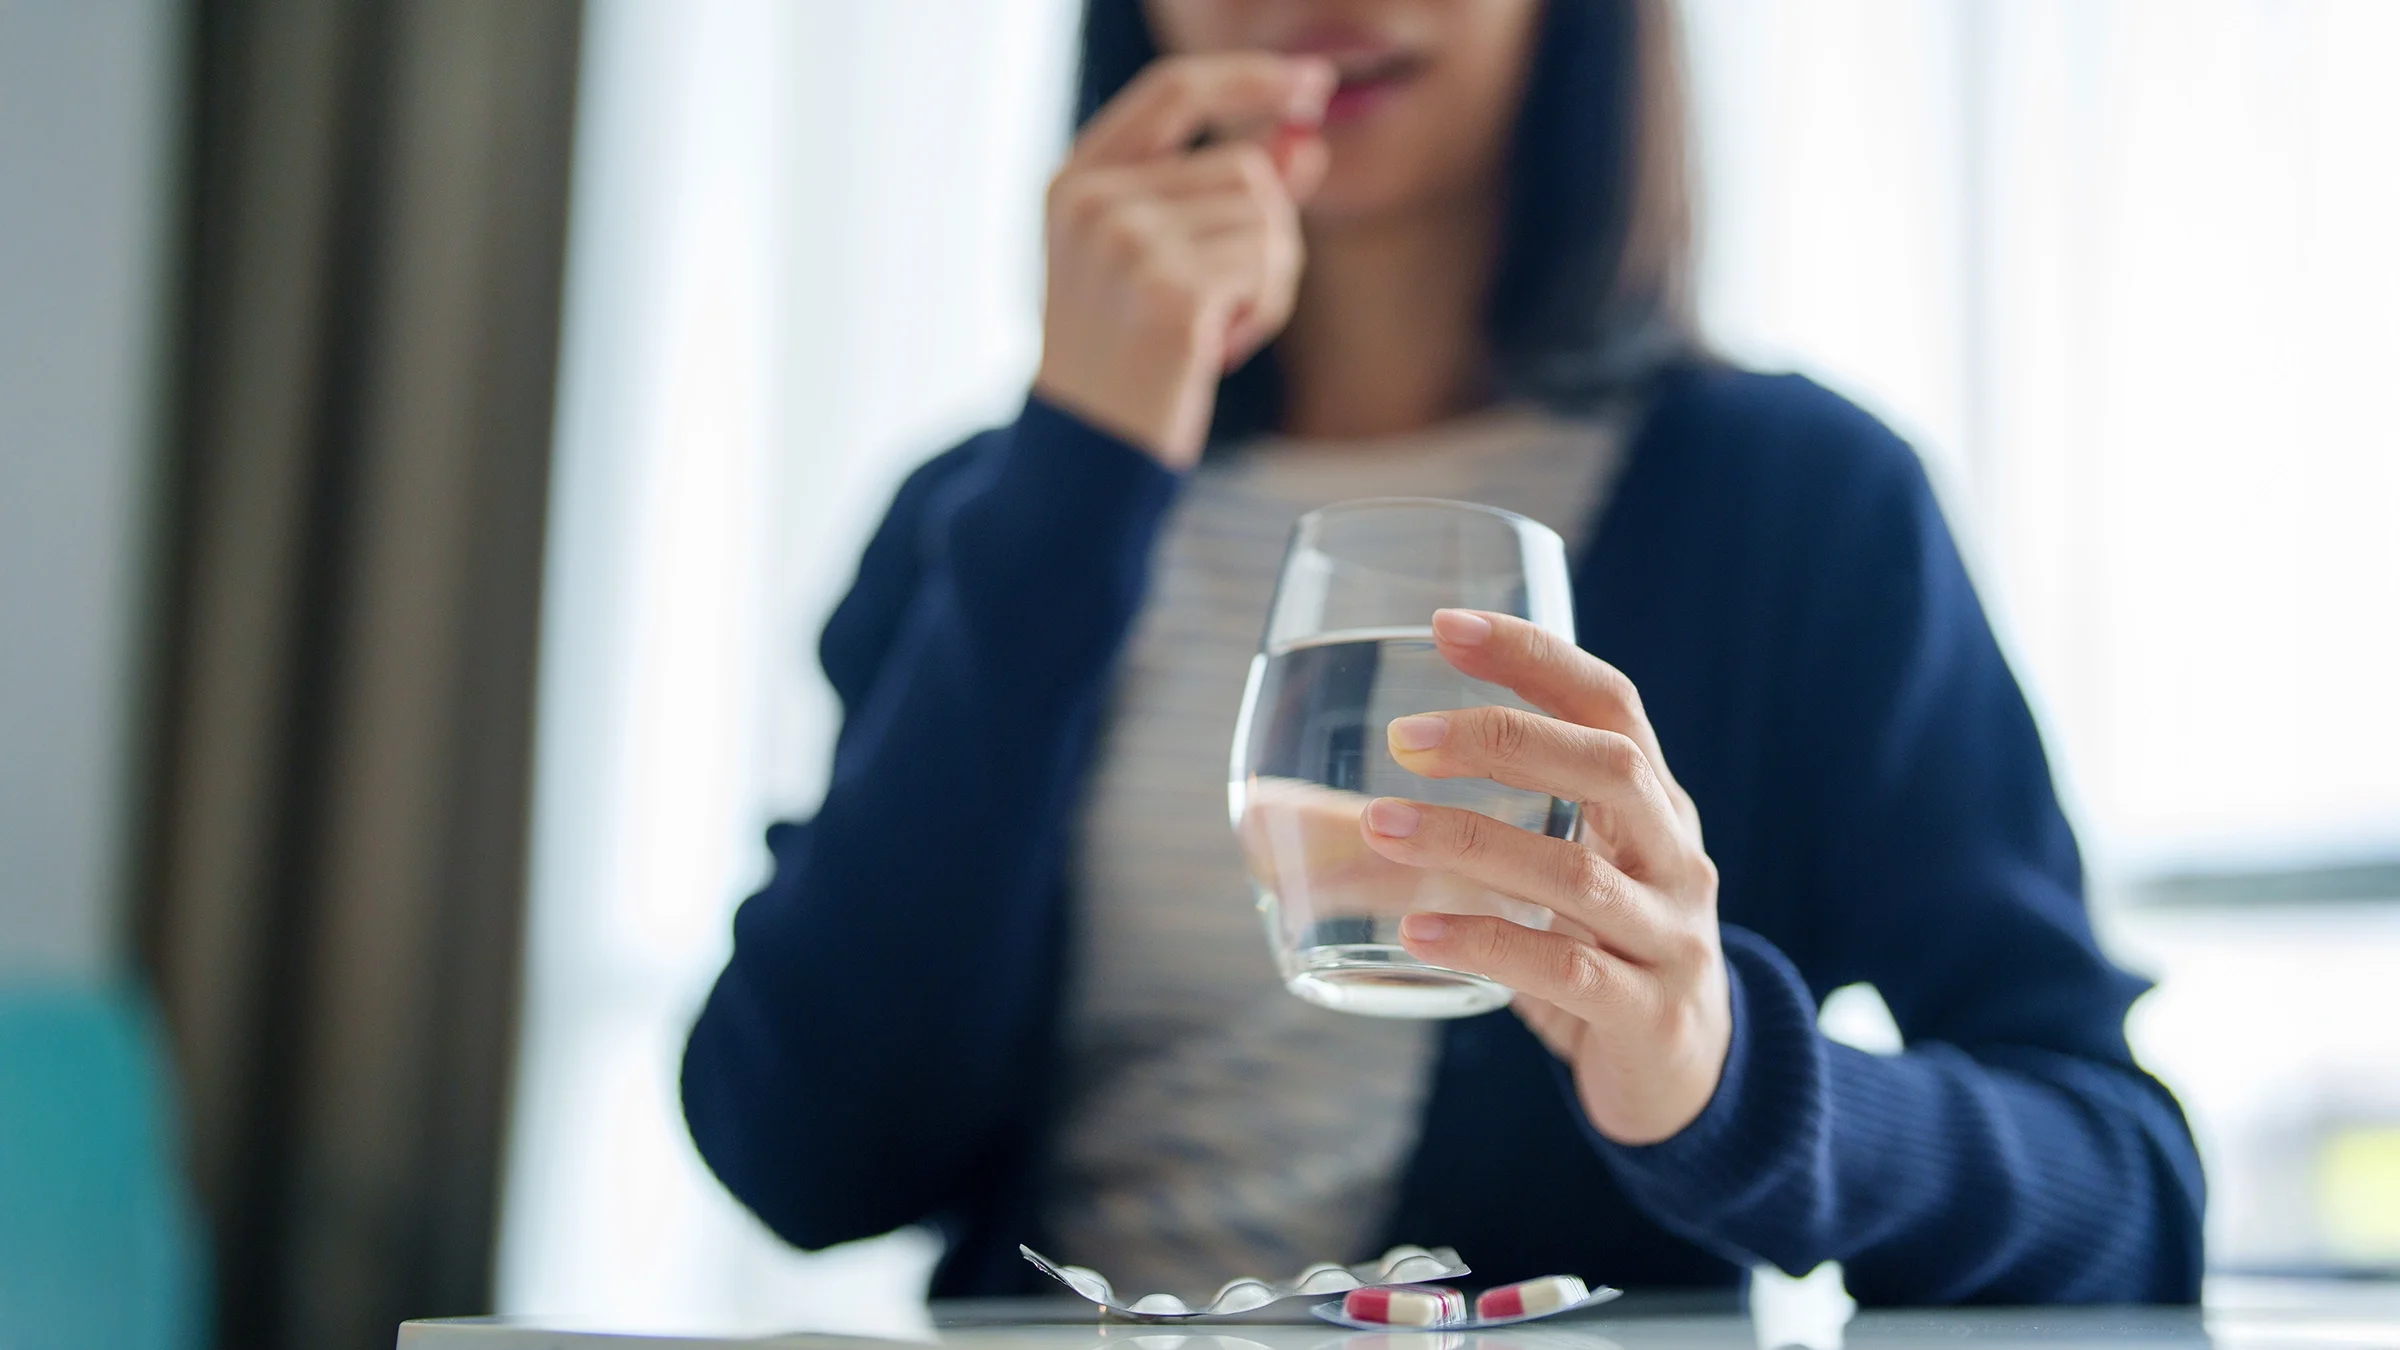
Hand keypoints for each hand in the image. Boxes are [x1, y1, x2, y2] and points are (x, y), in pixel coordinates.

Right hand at [1034, 53, 1334, 466]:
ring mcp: (1125, 243)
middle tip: (1217, 308)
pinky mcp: (1169, 291)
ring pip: (1268, 219)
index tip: (1312, 80)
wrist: (1087, 455)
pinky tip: (1214, 351)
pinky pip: (1268, 267)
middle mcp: (1093, 201)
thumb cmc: (1125, 362)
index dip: (1249, 78)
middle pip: (1246, 169)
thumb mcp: (1160, 264)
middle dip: (1263, 237)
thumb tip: (1306, 140)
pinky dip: (1261, 312)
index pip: (1173, 90)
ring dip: (1266, 282)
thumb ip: (1223, 195)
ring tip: (1208, 333)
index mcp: (1075, 181)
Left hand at [1358, 608, 1731, 1145]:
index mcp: (1652, 805)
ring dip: (1473, 842)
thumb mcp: (1531, 882)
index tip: (1446, 624)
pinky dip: (1489, 944)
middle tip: (1405, 737)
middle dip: (1506, 738)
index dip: (1535, 657)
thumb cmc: (1592, 954)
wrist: (1690, 1078)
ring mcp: (1669, 935)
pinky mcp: (1648, 1012)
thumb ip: (1424, 842)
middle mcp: (1674, 856)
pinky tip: (1418, 932)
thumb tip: (1266, 820)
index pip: (1608, 704)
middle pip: (1610, 767)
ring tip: (1382, 826)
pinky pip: (1568, 969)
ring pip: (1577, 872)